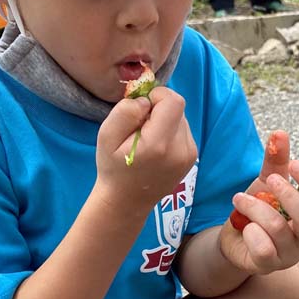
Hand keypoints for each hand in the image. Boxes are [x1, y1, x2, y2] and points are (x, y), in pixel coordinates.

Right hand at [95, 86, 196, 210]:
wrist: (127, 201)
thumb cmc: (113, 168)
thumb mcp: (106, 136)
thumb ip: (125, 112)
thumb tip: (146, 101)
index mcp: (159, 144)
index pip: (173, 101)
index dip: (156, 97)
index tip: (140, 110)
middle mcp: (181, 149)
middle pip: (177, 108)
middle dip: (158, 110)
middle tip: (139, 128)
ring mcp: (189, 155)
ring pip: (181, 118)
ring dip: (164, 120)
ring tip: (147, 140)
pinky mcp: (192, 157)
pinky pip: (183, 130)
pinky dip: (169, 131)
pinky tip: (156, 147)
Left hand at [219, 131, 298, 274]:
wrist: (235, 237)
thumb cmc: (260, 209)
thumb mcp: (267, 182)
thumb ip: (276, 161)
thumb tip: (280, 132)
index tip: (294, 164)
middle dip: (286, 195)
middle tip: (267, 181)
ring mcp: (290, 257)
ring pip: (278, 229)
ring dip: (255, 208)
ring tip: (238, 198)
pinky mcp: (268, 266)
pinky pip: (262, 249)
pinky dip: (250, 232)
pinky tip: (244, 226)